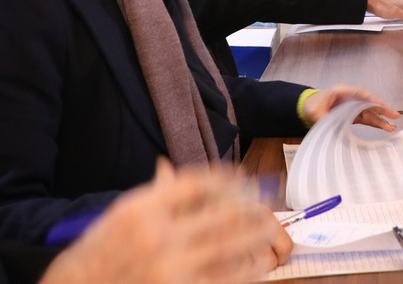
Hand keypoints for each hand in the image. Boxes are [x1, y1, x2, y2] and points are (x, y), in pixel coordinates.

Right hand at [42, 160, 283, 283]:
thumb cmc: (100, 252)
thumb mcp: (122, 214)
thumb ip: (155, 192)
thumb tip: (170, 163)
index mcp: (142, 211)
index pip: (197, 184)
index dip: (226, 178)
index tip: (242, 177)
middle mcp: (157, 238)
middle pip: (221, 214)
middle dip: (250, 206)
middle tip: (267, 201)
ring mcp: (169, 270)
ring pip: (229, 248)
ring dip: (255, 236)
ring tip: (269, 227)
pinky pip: (224, 280)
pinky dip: (245, 270)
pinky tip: (257, 263)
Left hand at [301, 85, 400, 130]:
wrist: (309, 107)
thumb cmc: (312, 105)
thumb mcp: (314, 111)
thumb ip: (324, 118)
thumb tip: (332, 126)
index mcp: (342, 91)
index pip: (360, 93)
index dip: (371, 98)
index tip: (380, 104)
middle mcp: (351, 98)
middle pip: (369, 102)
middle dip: (382, 109)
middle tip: (394, 115)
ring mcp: (353, 107)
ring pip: (370, 112)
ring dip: (381, 119)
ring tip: (392, 127)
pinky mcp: (354, 115)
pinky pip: (367, 119)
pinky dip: (375, 123)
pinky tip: (385, 127)